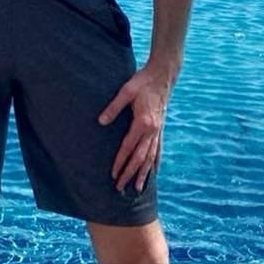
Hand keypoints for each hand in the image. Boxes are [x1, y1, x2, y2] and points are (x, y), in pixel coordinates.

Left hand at [98, 63, 171, 192]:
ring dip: (144, 173)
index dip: (120, 162)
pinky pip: (158, 149)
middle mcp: (152, 130)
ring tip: (138, 188)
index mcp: (143, 122)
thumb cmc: (142, 81)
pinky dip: (155, 162)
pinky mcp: (160, 128)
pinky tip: (154, 172)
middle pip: (140, 157)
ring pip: (151, 157)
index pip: (129, 147)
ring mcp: (158, 130)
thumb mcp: (126, 91)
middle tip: (120, 188)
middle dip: (130, 174)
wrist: (163, 74)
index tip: (113, 175)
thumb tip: (100, 121)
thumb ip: (113, 107)